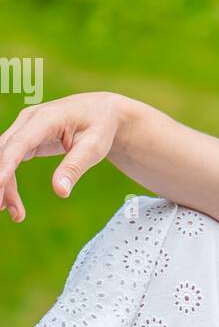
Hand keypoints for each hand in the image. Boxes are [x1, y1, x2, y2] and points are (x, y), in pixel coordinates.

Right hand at [0, 91, 126, 221]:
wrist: (101, 111)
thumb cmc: (99, 126)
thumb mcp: (94, 147)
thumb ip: (75, 167)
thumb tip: (61, 192)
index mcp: (47, 118)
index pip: (20, 143)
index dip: (5, 164)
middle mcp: (29, 120)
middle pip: (5, 151)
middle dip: (0, 181)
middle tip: (2, 208)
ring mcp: (24, 128)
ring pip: (3, 156)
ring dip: (4, 185)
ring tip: (16, 215)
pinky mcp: (25, 138)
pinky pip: (9, 159)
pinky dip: (8, 180)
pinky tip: (11, 203)